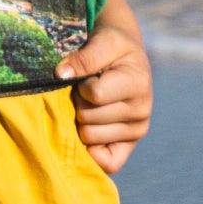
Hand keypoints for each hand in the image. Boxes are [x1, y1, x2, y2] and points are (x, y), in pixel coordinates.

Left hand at [58, 0, 151, 174]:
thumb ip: (84, 56)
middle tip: (84, 91)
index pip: (93, 95)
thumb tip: (61, 74)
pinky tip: (85, 137)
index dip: (80, 86)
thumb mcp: (102, 41)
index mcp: (137, 84)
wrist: (125, 56)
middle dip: (78, 104)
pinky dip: (92, 154)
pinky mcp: (130, 144)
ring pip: (90, 138)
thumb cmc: (112, 46)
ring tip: (90, 105)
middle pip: (88, 119)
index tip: (84, 77)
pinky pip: (109, 163)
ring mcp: (137, 130)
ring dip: (81, 122)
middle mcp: (142, 111)